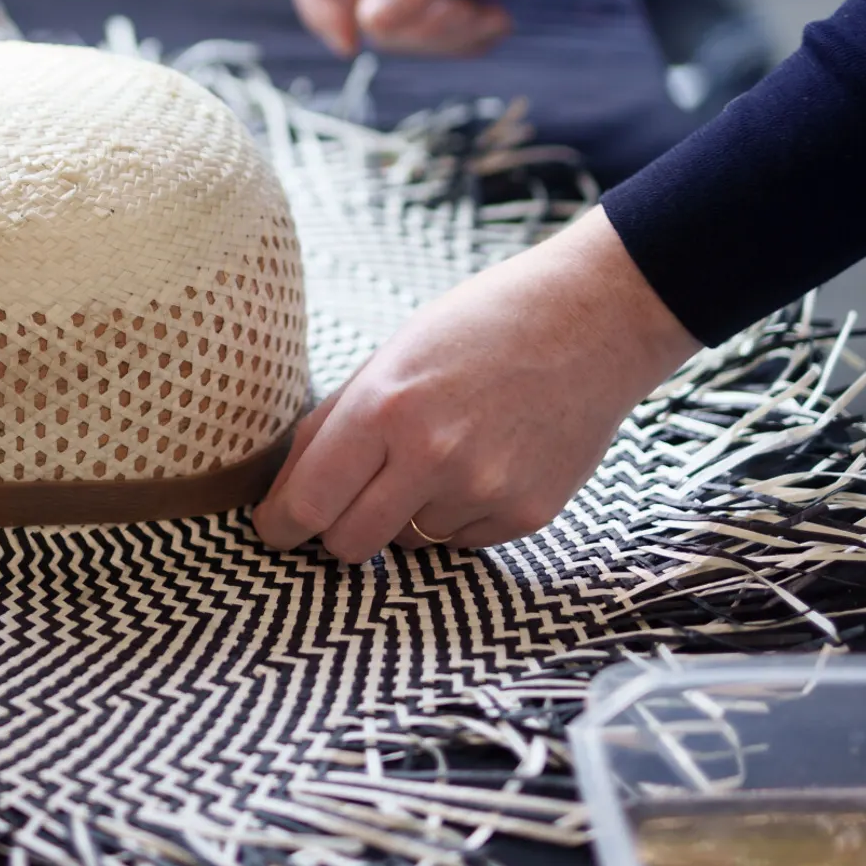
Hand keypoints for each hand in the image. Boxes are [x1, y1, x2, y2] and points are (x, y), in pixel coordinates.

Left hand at [253, 209, 696, 557]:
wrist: (590, 321)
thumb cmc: (478, 328)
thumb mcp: (390, 358)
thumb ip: (333, 427)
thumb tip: (285, 496)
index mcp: (384, 406)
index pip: (307, 503)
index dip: (280, 526)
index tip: (275, 529)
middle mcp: (432, 456)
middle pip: (348, 544)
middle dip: (336, 529)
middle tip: (348, 500)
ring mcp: (484, 490)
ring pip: (407, 543)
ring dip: (407, 513)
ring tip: (444, 451)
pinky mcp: (527, 515)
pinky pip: (462, 542)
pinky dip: (458, 514)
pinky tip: (485, 460)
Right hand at [282, 0, 667, 57]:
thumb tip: (368, 22)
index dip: (316, 3)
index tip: (351, 44)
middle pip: (357, 8)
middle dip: (414, 29)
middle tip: (467, 17)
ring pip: (396, 31)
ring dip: (446, 38)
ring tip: (495, 17)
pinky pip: (429, 38)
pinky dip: (463, 41)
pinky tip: (498, 18)